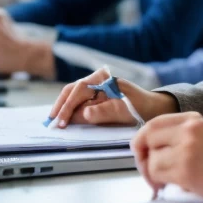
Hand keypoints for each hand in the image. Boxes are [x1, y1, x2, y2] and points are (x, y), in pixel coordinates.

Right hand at [47, 71, 178, 127]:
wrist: (152, 108)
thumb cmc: (140, 107)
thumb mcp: (125, 111)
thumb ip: (105, 112)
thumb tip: (84, 113)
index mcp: (104, 79)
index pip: (80, 90)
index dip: (68, 106)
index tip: (61, 121)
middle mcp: (96, 80)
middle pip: (72, 90)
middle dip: (60, 106)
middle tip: (51, 123)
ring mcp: (94, 87)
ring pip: (72, 95)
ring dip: (62, 108)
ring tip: (52, 122)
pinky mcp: (93, 96)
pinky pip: (77, 102)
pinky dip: (69, 110)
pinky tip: (62, 120)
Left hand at [131, 113, 202, 202]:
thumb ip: (194, 136)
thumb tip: (168, 149)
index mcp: (197, 121)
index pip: (156, 122)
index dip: (145, 139)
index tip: (146, 154)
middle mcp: (190, 129)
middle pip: (147, 136)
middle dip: (141, 155)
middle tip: (148, 172)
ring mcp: (187, 148)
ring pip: (150, 159)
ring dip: (152, 174)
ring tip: (162, 184)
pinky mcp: (188, 170)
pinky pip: (158, 174)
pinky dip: (159, 183)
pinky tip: (170, 189)